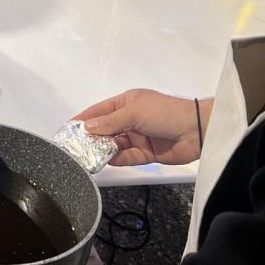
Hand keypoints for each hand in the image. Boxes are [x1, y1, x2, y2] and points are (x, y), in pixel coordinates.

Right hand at [75, 89, 211, 165]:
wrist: (196, 130)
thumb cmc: (163, 113)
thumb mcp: (134, 112)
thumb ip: (110, 122)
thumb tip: (88, 128)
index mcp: (126, 103)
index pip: (99, 111)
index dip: (84, 119)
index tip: (68, 128)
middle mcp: (130, 119)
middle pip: (105, 129)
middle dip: (92, 137)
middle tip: (75, 147)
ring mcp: (138, 136)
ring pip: (115, 144)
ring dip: (104, 150)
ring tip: (89, 157)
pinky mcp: (146, 153)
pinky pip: (127, 157)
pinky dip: (118, 159)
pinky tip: (108, 161)